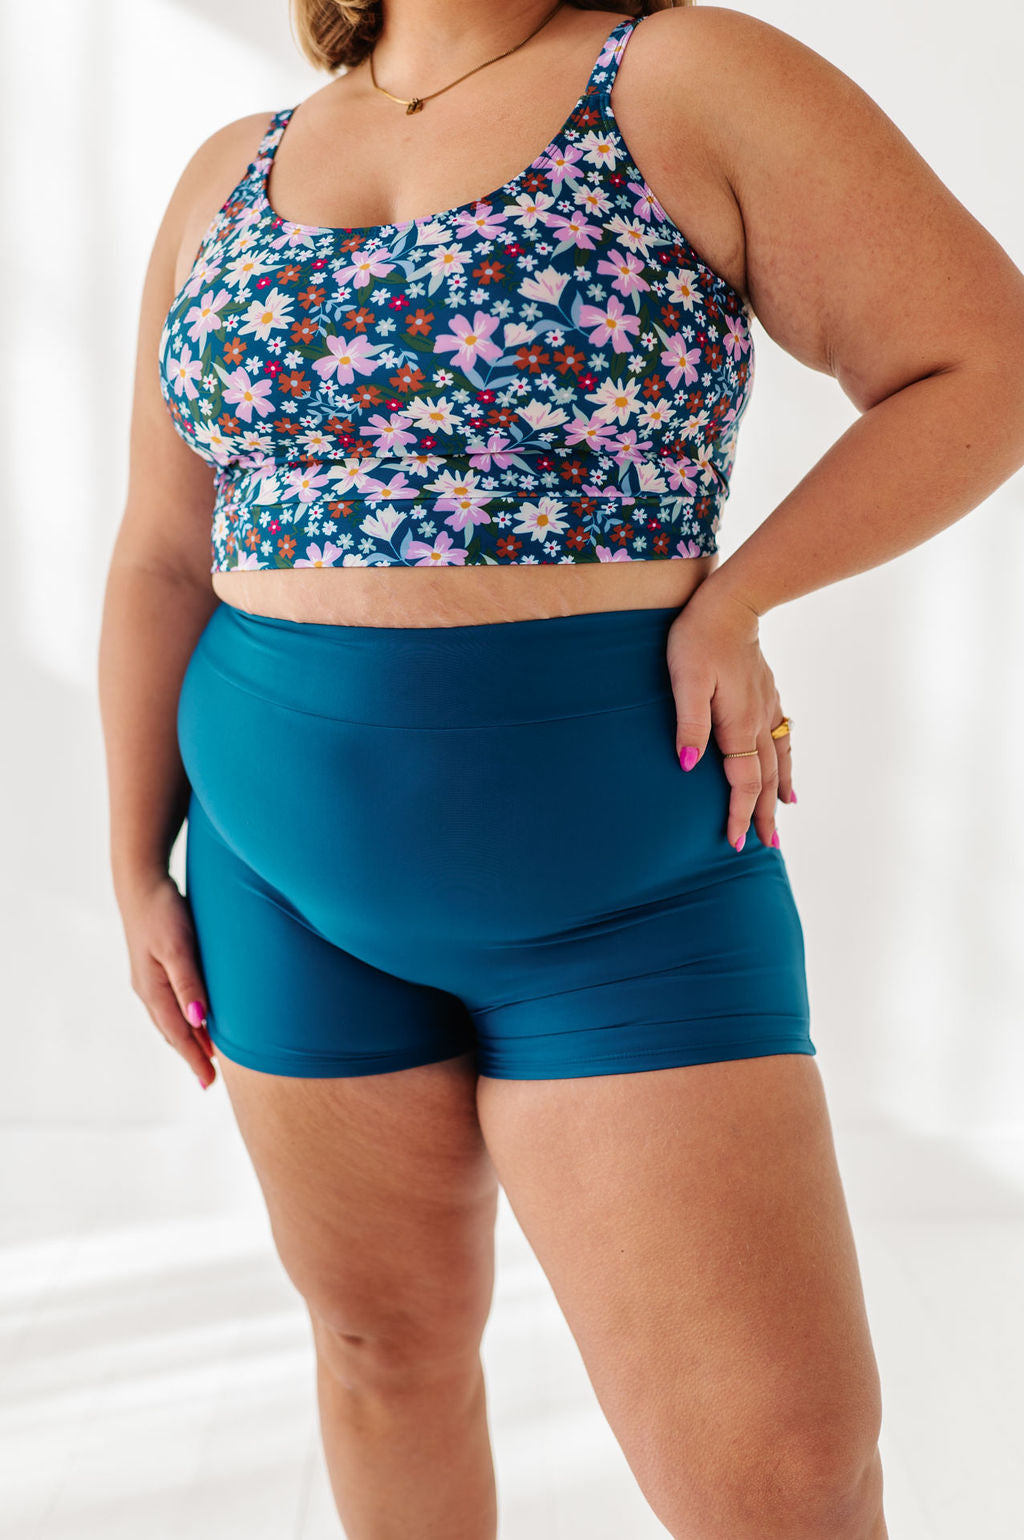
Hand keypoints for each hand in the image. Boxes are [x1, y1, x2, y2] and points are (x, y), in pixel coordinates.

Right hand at [117, 871, 216, 1087]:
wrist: (141, 881)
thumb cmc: (163, 912)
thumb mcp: (179, 948)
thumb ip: (189, 984)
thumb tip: (198, 1022)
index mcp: (153, 990)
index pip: (177, 1035)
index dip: (194, 1059)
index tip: (209, 1084)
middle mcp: (147, 989)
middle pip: (171, 1032)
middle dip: (190, 1055)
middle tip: (209, 1078)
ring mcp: (148, 978)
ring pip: (169, 1019)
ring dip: (186, 1038)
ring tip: (205, 1055)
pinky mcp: (153, 965)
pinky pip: (169, 1003)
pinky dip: (181, 1018)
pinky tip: (193, 1017)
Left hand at [666, 585, 795, 850]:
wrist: (730, 603)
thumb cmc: (699, 639)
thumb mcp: (685, 680)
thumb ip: (689, 724)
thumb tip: (687, 766)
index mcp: (738, 724)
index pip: (743, 782)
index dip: (739, 813)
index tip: (737, 842)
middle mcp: (758, 722)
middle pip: (765, 779)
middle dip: (763, 814)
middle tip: (766, 846)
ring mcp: (766, 707)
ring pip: (777, 760)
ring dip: (778, 791)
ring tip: (782, 817)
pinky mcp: (766, 693)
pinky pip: (781, 738)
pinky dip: (786, 761)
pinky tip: (786, 768)